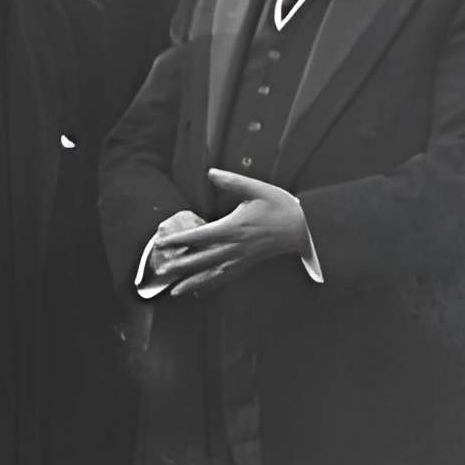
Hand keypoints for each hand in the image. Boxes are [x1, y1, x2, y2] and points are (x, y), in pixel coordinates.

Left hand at [150, 168, 310, 298]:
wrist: (303, 228)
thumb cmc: (280, 206)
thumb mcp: (257, 189)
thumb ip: (232, 181)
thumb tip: (211, 172)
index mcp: (233, 227)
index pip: (200, 235)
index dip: (179, 240)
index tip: (162, 243)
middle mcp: (235, 246)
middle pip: (201, 259)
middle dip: (180, 266)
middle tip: (161, 272)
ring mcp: (241, 258)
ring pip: (212, 274)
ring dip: (192, 283)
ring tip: (174, 292)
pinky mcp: (247, 264)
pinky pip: (225, 278)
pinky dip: (210, 285)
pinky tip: (198, 292)